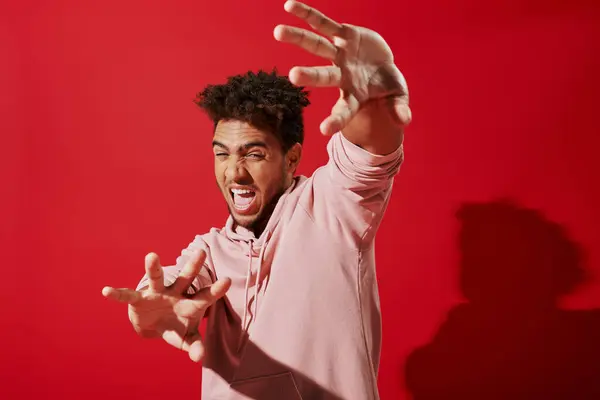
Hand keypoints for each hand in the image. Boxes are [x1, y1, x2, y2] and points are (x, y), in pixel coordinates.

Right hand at [102, 251, 230, 361]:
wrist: (154, 325)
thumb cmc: (175, 327)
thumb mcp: (185, 338)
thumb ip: (195, 345)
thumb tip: (200, 358)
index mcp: (190, 303)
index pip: (205, 296)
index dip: (216, 290)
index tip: (227, 281)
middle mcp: (176, 293)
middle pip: (186, 279)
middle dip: (193, 267)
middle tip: (200, 252)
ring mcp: (158, 293)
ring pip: (158, 278)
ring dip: (154, 268)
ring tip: (151, 256)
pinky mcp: (140, 298)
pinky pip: (128, 295)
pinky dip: (118, 294)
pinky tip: (106, 291)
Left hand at [274, 0, 410, 135]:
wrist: (382, 67)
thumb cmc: (387, 87)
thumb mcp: (398, 97)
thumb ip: (399, 108)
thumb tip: (404, 120)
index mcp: (354, 95)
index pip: (344, 111)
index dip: (336, 120)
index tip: (324, 129)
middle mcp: (342, 75)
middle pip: (324, 76)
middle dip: (310, 75)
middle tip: (293, 75)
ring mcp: (339, 54)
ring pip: (316, 45)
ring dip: (298, 38)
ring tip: (278, 31)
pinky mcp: (343, 35)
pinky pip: (323, 23)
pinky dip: (308, 14)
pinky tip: (289, 5)